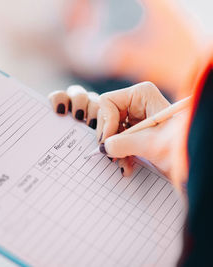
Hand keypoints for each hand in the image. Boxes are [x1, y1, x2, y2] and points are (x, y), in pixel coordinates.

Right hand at [49, 82, 189, 184]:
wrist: (195, 162)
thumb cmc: (182, 148)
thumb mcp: (151, 145)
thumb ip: (123, 144)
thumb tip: (103, 147)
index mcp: (142, 94)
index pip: (107, 102)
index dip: (105, 122)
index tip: (109, 141)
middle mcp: (137, 102)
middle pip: (106, 117)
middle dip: (109, 139)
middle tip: (113, 157)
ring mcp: (135, 117)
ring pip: (110, 131)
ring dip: (114, 150)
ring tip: (124, 164)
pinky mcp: (135, 131)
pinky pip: (117, 140)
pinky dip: (120, 153)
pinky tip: (128, 165)